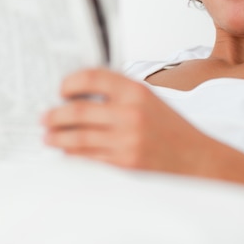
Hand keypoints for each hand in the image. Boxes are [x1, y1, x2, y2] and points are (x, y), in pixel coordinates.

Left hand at [42, 67, 210, 173]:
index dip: (70, 82)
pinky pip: (88, 161)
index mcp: (136, 91)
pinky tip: (68, 155)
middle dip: (55, 116)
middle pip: (77, 111)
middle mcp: (130, 114)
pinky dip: (73, 158)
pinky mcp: (125, 166)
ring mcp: (127, 142)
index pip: (92, 77)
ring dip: (58, 138)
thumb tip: (78, 95)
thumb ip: (119, 94)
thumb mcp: (150, 101)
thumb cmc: (172, 130)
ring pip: (78, 139)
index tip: (60, 89)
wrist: (198, 160)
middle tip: (45, 118)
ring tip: (50, 138)